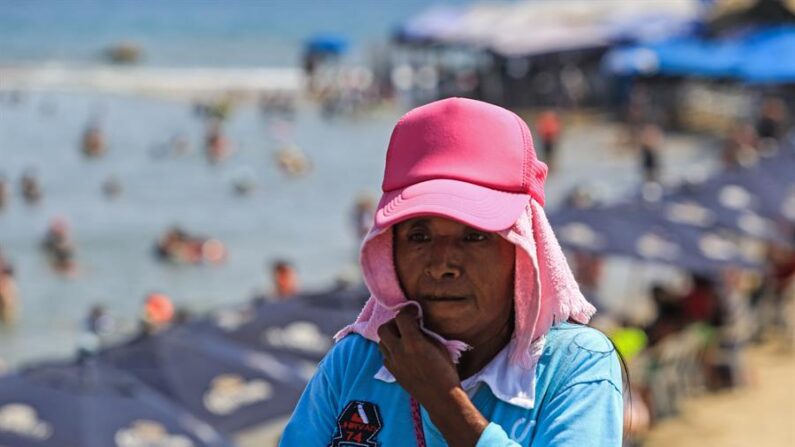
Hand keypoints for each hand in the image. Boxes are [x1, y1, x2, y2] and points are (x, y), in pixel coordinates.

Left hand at [377, 307, 487, 446]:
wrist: (441, 398)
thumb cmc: (446, 372)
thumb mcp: (440, 347)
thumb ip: (425, 333)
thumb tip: (417, 323)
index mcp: (414, 342)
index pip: (401, 317)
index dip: (407, 310)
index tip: (413, 310)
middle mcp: (399, 351)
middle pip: (383, 329)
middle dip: (393, 323)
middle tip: (405, 324)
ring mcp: (394, 363)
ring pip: (381, 342)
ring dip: (390, 337)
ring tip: (402, 338)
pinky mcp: (393, 373)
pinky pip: (385, 356)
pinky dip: (391, 351)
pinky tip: (402, 353)